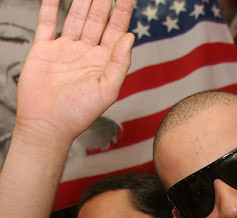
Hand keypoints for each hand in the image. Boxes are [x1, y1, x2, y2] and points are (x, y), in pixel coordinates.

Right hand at [14, 0, 133, 143]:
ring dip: (83, 0)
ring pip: (76, 17)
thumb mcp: (107, 90)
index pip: (116, 30)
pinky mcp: (44, 50)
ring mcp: (65, 50)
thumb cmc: (79, 114)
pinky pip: (47, 23)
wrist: (47, 125)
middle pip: (97, 19)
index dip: (122, 11)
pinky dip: (50, 6)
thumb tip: (130, 36)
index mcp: (104, 62)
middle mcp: (86, 53)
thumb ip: (120, 63)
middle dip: (104, 1)